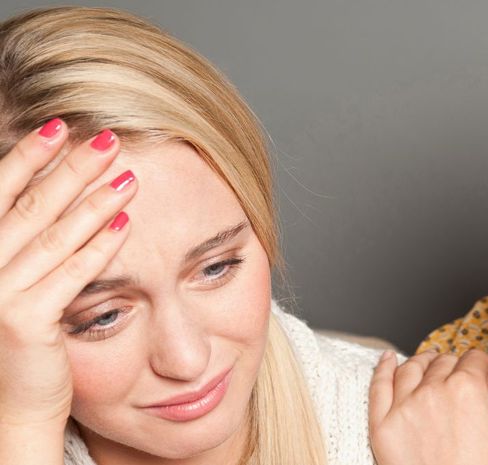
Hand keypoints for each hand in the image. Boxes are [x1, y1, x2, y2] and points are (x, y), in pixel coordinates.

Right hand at [0, 120, 135, 428]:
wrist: (10, 406)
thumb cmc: (18, 340)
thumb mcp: (14, 281)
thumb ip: (27, 238)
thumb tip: (55, 188)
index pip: (1, 193)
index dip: (30, 156)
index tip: (61, 124)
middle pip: (33, 205)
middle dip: (72, 168)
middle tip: (109, 138)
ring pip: (54, 235)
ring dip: (95, 201)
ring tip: (129, 175)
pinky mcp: (24, 320)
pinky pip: (71, 273)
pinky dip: (99, 246)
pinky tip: (126, 224)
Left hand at [369, 349, 487, 464]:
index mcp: (466, 390)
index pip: (477, 360)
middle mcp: (432, 391)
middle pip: (444, 362)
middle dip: (459, 370)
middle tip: (467, 390)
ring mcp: (403, 408)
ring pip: (412, 368)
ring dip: (424, 364)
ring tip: (431, 367)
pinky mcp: (382, 427)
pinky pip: (378, 387)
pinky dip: (383, 369)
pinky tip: (388, 359)